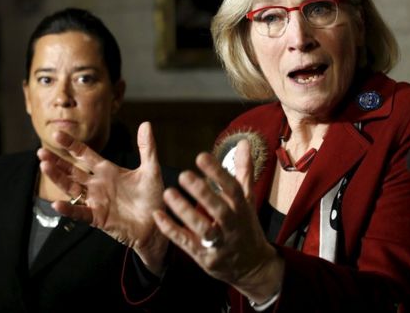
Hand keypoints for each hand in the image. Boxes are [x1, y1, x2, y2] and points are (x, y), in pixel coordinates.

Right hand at [37, 122, 168, 273]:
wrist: (157, 224)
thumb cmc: (153, 198)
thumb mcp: (151, 170)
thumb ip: (147, 148)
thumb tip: (146, 123)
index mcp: (107, 171)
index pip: (84, 155)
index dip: (72, 145)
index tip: (58, 133)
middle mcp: (97, 185)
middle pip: (72, 171)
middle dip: (56, 162)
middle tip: (41, 152)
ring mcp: (96, 201)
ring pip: (71, 188)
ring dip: (57, 179)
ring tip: (44, 166)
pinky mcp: (98, 218)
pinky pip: (80, 212)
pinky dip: (68, 209)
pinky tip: (56, 203)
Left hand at [152, 140, 283, 302]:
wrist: (252, 267)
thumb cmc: (245, 226)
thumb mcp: (247, 200)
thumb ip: (243, 170)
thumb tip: (242, 142)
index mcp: (242, 209)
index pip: (233, 189)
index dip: (218, 173)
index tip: (201, 156)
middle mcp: (232, 226)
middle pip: (219, 209)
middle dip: (202, 193)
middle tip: (183, 174)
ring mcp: (219, 244)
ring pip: (203, 228)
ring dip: (185, 211)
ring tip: (168, 193)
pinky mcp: (206, 258)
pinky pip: (187, 243)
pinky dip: (172, 230)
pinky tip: (158, 215)